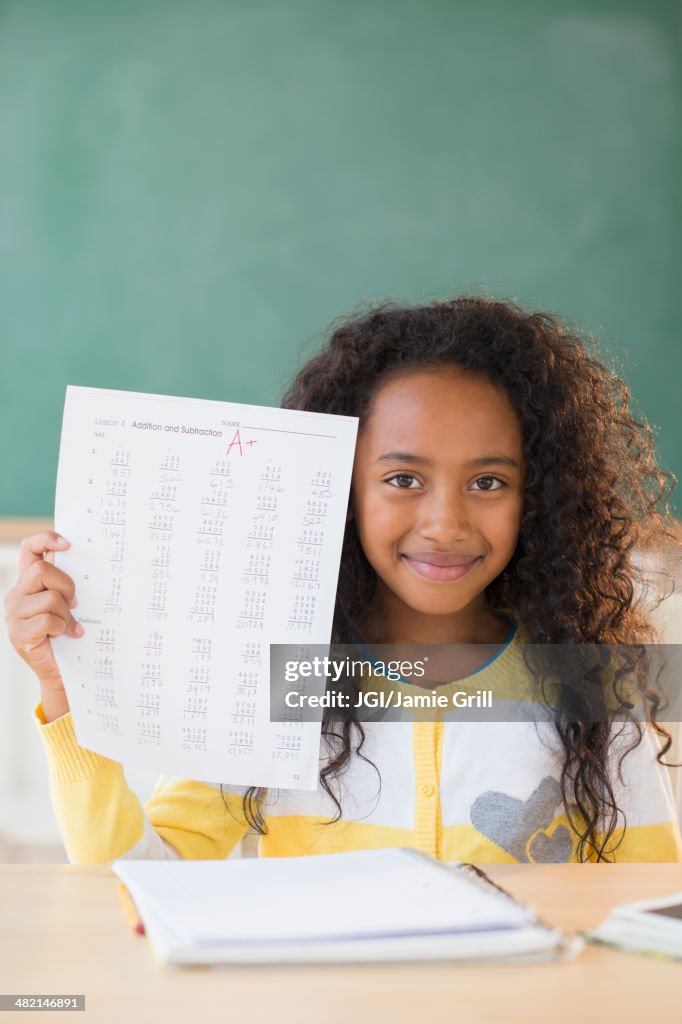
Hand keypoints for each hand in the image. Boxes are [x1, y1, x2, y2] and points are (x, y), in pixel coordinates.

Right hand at [4, 531, 81, 693]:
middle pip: (41, 571)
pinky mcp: (19, 634)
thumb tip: (89, 564)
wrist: (63, 671)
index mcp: (28, 583)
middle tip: (75, 603)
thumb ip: (67, 585)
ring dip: (66, 613)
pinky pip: (47, 620)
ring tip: (70, 625)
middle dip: (66, 585)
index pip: (29, 549)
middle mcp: (16, 595)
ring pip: (49, 597)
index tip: (67, 544)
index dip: (45, 539)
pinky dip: (63, 627)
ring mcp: (14, 615)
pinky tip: (68, 635)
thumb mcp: (68, 604)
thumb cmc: (68, 634)